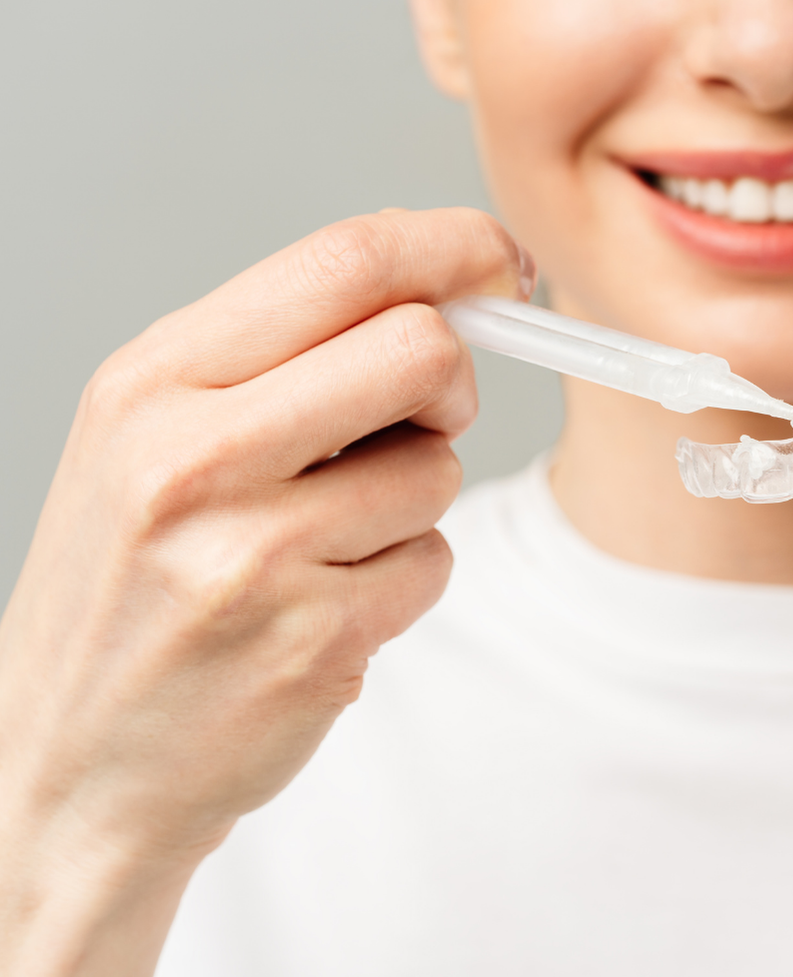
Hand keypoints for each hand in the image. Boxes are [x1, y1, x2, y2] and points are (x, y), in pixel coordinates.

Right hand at [0, 208, 530, 974]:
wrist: (67, 767)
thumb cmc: (130, 589)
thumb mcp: (156, 439)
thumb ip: (288, 356)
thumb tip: (450, 288)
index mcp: (153, 382)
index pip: (344, 261)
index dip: (454, 248)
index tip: (503, 262)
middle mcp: (193, 458)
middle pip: (421, 350)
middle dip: (451, 384)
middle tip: (420, 420)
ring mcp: (254, 557)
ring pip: (439, 468)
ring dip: (410, 503)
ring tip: (319, 546)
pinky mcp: (314, 642)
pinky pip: (434, 563)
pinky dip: (403, 580)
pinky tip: (323, 608)